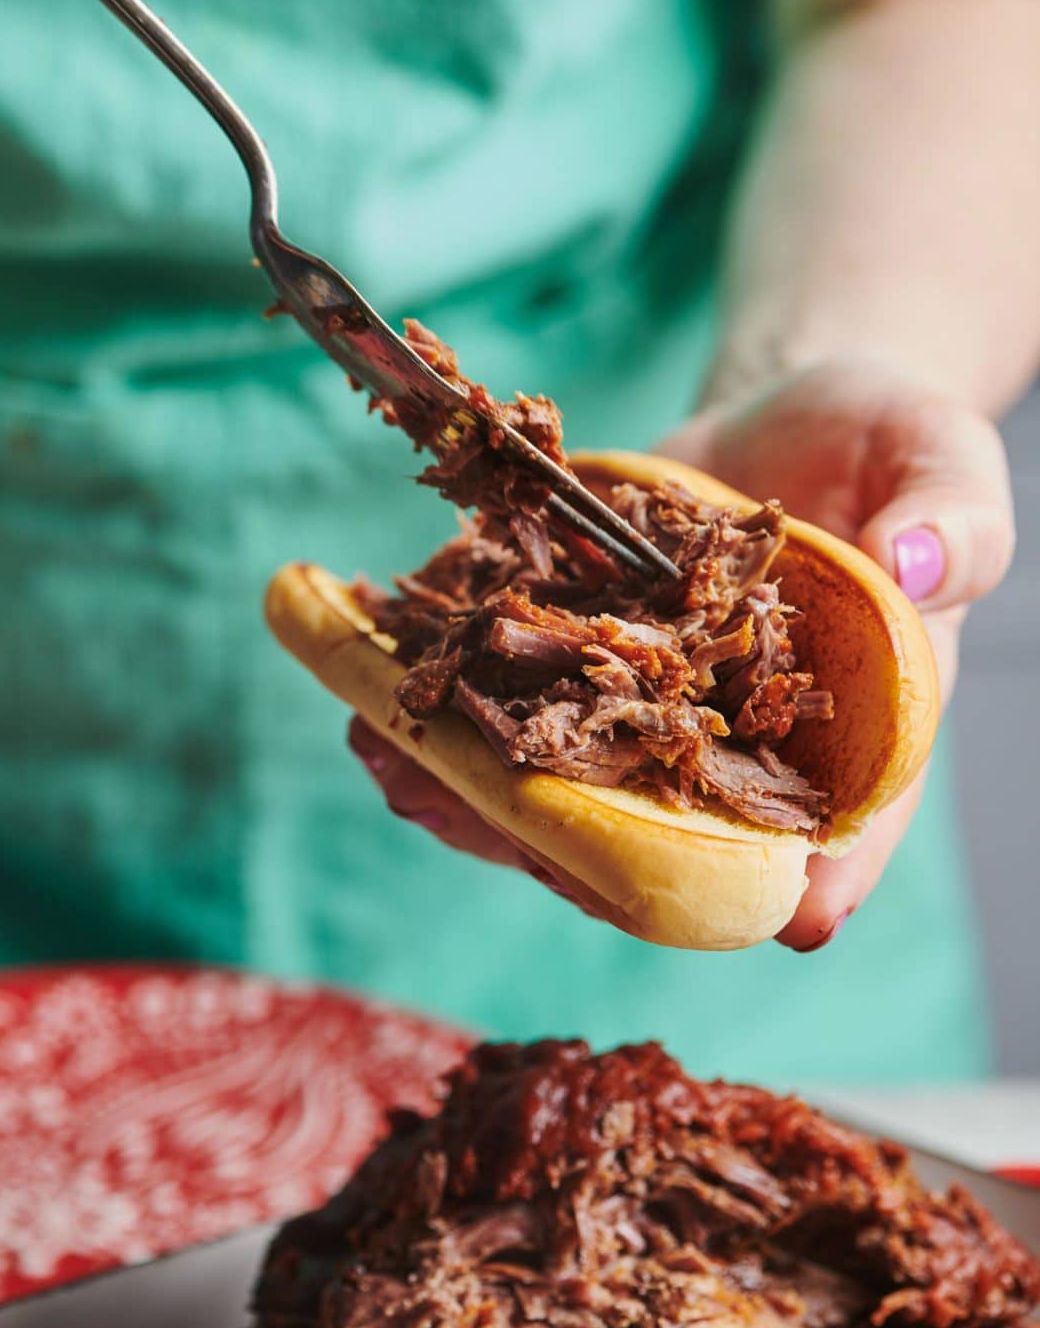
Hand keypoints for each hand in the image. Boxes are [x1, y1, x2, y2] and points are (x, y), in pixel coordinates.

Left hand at [348, 359, 1013, 948]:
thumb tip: (921, 563)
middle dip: (605, 856)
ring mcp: (654, 722)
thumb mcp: (939, 455)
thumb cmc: (882, 442)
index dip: (831, 872)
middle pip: (685, 837)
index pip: (857, 821)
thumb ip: (950, 515)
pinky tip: (377, 711)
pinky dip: (451, 722)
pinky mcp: (585, 676)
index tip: (795, 911)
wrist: (784, 416)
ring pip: (579, 799)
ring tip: (406, 772)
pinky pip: (520, 720)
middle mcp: (746, 746)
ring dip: (490, 801)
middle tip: (529, 849)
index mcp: (858, 725)